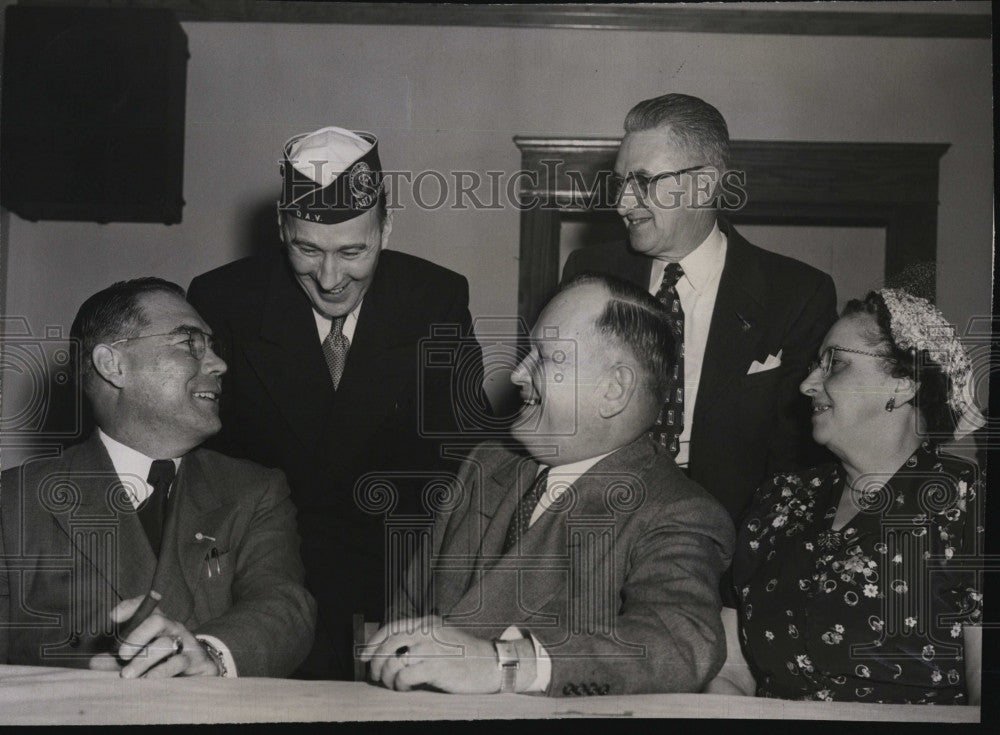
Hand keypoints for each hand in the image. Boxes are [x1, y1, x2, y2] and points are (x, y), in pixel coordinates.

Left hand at [88, 595, 221, 677]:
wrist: (199, 666)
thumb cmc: (164, 657)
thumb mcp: (138, 655)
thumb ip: (115, 659)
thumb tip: (93, 662)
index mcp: (156, 622)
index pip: (145, 606)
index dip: (129, 607)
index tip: (112, 617)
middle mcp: (171, 627)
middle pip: (157, 621)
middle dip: (137, 636)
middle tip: (121, 654)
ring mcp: (184, 641)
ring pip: (164, 644)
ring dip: (143, 660)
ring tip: (127, 675)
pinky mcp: (193, 658)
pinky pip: (178, 661)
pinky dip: (161, 671)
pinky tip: (148, 679)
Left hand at [359, 615, 500, 692]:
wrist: (492, 664)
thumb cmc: (467, 656)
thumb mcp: (443, 638)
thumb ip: (421, 639)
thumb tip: (392, 654)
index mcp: (427, 623)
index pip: (392, 628)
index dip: (374, 642)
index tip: (364, 657)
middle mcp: (427, 632)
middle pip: (388, 644)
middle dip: (376, 663)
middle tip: (376, 676)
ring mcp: (431, 648)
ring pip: (393, 661)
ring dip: (387, 677)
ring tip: (394, 685)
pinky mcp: (436, 667)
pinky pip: (404, 676)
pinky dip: (400, 685)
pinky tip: (406, 688)